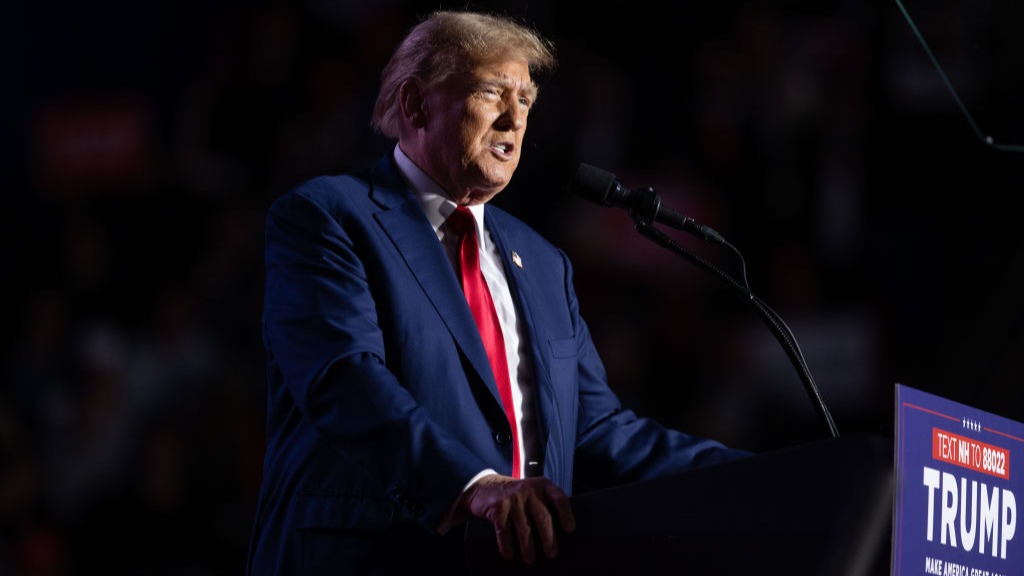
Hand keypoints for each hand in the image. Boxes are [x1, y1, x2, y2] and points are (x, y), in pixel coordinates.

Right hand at [461, 474, 575, 563]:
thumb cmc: (515, 495)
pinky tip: (509, 554)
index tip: (569, 529)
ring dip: (528, 547)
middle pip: (543, 518)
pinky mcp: (497, 507)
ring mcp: (512, 498)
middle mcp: (528, 489)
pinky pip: (504, 531)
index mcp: (542, 486)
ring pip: (524, 528)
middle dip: (548, 539)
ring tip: (530, 559)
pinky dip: (507, 546)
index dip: (566, 514)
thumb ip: (545, 503)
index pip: (559, 498)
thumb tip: (559, 533)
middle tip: (551, 554)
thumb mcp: (533, 491)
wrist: (484, 486)